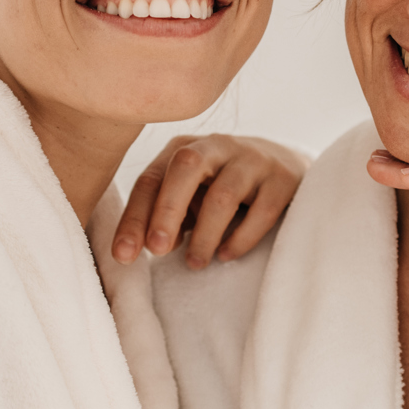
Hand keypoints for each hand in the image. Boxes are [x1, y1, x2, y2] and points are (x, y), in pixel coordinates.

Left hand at [112, 135, 309, 268]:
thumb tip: (148, 245)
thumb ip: (168, 214)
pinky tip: (227, 255)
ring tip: (196, 263)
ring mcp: (253, 158)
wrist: (285, 166)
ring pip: (223, 194)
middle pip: (186, 167)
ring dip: (205, 234)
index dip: (135, 217)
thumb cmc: (223, 186)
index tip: (123, 256)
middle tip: (158, 251)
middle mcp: (217, 145)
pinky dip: (241, 238)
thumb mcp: (191, 194)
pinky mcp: (283, 178)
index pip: (151, 179)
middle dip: (167, 210)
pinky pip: (261, 210)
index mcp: (184, 148)